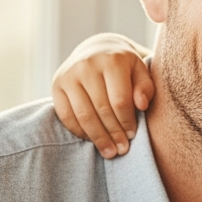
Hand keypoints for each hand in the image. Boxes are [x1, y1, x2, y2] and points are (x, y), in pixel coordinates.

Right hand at [51, 33, 154, 157]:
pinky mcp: (56, 84)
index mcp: (112, 60)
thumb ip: (145, 87)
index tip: (132, 136)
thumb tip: (142, 105)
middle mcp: (87, 65)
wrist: (98, 49)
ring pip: (82, 114)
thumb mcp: (140, 71)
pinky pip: (66, 115)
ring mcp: (69, 75)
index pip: (120, 100)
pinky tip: (91, 140)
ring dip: (97, 137)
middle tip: (122, 150)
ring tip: (109, 152)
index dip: (126, 122)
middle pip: (101, 109)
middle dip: (113, 133)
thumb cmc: (125, 66)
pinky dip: (79, 131)